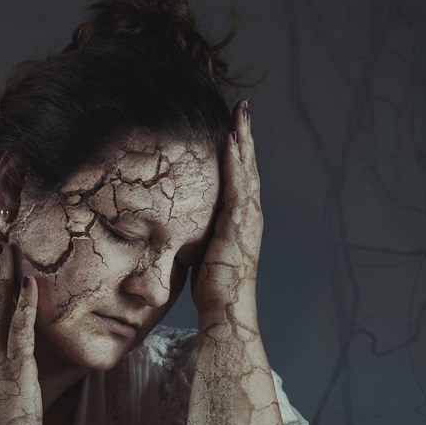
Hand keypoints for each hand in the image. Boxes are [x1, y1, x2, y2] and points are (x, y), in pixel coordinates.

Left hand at [191, 99, 262, 321]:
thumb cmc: (212, 292)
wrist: (227, 315)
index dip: (238, 154)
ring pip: (246, 172)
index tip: (233, 128)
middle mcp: (248, 217)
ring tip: (241, 114)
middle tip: (243, 108)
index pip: (239, 179)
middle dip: (246, 137)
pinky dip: (237, 163)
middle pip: (247, 168)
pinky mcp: (239, 227)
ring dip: (244, 141)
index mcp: (239, 222)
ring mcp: (246, 221)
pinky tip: (232, 142)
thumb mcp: (202, 254)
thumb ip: (197, 235)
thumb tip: (177, 226)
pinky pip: (238, 187)